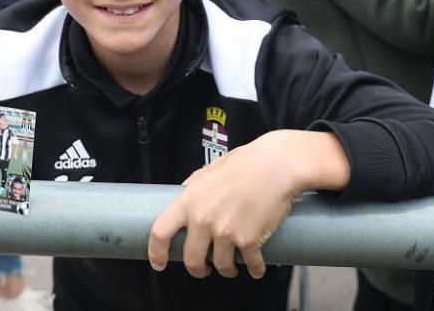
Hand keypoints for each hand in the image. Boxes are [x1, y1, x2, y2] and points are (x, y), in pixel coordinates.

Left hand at [148, 130, 349, 278]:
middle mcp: (203, 219)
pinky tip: (256, 267)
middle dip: (198, 269)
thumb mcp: (211, 169)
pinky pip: (250, 265)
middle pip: (191, 259)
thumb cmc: (246, 162)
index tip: (159, 263)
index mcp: (189, 201)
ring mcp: (225, 232)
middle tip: (205, 268)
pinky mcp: (249, 241)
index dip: (156, 252)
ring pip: (221, 266)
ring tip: (233, 266)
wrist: (277, 164)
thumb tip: (184, 190)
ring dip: (228, 270)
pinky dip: (255, 269)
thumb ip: (195, 183)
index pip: (160, 232)